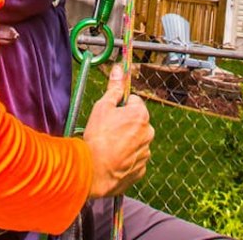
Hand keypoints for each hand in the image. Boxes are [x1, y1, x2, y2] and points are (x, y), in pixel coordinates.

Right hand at [83, 66, 152, 197]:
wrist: (94, 171)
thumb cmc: (97, 137)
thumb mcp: (102, 107)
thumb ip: (114, 88)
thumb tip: (118, 70)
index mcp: (141, 115)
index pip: (134, 101)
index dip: (121, 106)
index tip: (110, 113)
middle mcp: (148, 133)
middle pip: (137, 122)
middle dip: (124, 124)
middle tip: (106, 130)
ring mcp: (146, 152)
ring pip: (135, 141)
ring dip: (125, 141)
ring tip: (108, 147)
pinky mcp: (141, 169)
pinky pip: (134, 159)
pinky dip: (125, 158)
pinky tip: (112, 159)